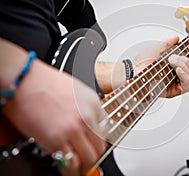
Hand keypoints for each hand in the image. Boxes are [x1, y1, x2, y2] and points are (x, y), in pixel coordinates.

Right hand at [1, 42, 106, 174]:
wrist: (22, 79)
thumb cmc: (42, 81)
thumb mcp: (75, 89)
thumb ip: (85, 107)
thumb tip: (88, 122)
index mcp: (93, 102)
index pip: (108, 129)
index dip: (100, 141)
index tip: (95, 145)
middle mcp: (87, 115)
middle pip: (100, 146)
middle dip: (94, 156)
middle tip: (88, 160)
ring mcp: (73, 128)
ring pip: (90, 157)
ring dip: (84, 165)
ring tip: (78, 168)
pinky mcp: (57, 139)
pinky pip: (71, 163)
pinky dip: (71, 170)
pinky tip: (67, 169)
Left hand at [133, 36, 188, 97]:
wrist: (133, 73)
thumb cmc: (141, 64)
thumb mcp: (156, 49)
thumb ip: (167, 43)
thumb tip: (176, 38)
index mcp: (173, 66)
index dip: (188, 58)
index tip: (184, 52)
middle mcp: (175, 75)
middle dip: (185, 61)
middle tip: (173, 57)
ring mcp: (175, 84)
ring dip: (185, 67)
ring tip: (172, 62)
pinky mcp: (173, 92)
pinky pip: (186, 86)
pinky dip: (185, 76)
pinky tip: (178, 70)